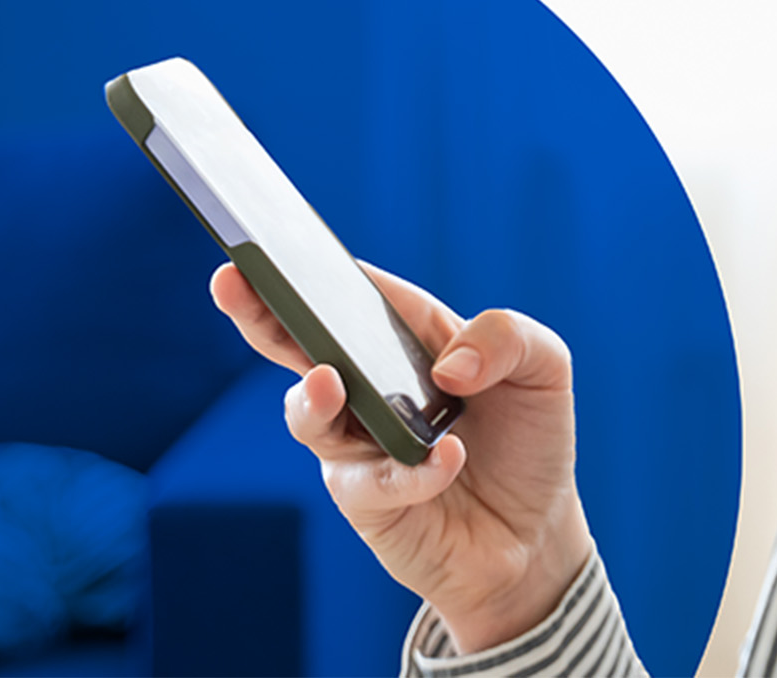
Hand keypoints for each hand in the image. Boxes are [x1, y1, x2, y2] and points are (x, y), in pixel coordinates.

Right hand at [209, 261, 592, 652]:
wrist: (536, 534)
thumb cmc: (530, 439)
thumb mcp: (544, 368)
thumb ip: (507, 339)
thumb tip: (448, 366)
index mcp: (404, 339)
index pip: (353, 293)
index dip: (315, 268)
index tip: (276, 243)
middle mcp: (368, 386)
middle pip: (299, 345)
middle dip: (260, 314)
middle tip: (232, 283)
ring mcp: (359, 445)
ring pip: (309, 417)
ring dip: (312, 399)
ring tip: (329, 381)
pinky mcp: (367, 503)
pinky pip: (371, 483)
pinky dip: (410, 471)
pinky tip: (448, 460)